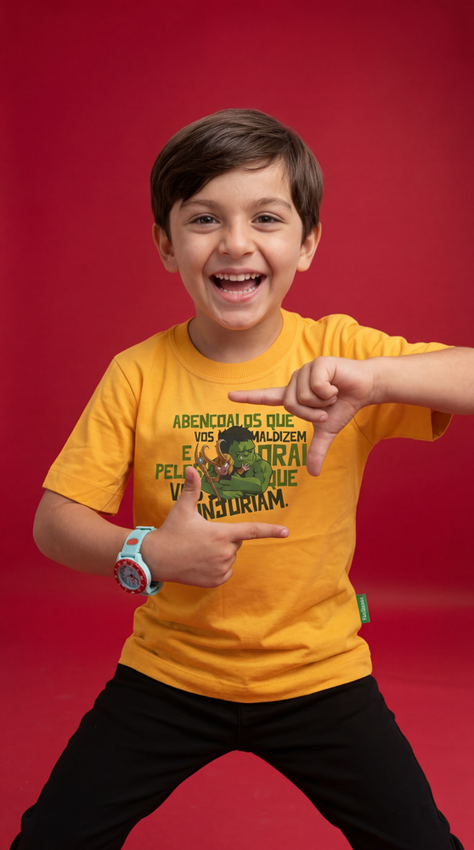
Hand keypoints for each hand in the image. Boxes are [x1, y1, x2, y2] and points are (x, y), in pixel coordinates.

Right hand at [142, 467, 288, 587]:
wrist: (156, 559)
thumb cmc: (171, 531)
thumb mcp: (182, 509)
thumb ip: (191, 489)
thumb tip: (191, 467)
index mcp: (221, 533)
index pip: (252, 531)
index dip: (271, 531)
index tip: (286, 532)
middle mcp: (224, 552)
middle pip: (237, 542)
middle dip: (225, 538)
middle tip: (203, 537)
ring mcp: (221, 568)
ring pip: (231, 557)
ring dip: (221, 553)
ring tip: (199, 551)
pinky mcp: (216, 581)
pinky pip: (226, 571)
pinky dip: (218, 567)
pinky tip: (201, 563)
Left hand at [229, 357, 374, 475]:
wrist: (365, 388)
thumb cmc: (343, 405)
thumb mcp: (327, 430)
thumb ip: (316, 449)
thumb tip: (313, 473)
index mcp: (294, 395)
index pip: (267, 397)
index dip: (249, 398)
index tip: (230, 396)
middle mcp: (295, 381)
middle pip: (291, 405)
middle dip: (311, 412)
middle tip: (327, 407)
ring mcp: (305, 370)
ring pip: (303, 396)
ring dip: (323, 401)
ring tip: (333, 394)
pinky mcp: (318, 363)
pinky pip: (316, 385)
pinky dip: (330, 391)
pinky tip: (337, 385)